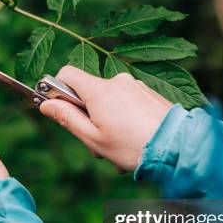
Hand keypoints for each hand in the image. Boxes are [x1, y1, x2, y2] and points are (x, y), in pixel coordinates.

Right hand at [39, 66, 173, 171]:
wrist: (178, 148)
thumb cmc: (132, 147)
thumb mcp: (92, 138)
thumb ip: (66, 118)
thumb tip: (45, 104)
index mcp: (99, 90)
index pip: (66, 74)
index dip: (57, 90)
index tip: (59, 108)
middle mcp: (118, 81)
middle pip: (89, 92)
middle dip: (87, 115)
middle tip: (97, 142)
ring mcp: (137, 86)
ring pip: (109, 101)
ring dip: (108, 122)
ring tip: (120, 147)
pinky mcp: (151, 93)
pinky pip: (128, 103)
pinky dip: (126, 120)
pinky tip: (134, 140)